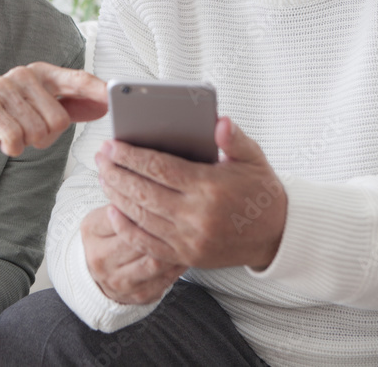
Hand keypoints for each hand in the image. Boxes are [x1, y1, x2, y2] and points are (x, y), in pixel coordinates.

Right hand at [0, 62, 107, 156]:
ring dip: (28, 142)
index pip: (77, 80)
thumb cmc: (16, 112)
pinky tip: (5, 140)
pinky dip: (12, 148)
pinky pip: (14, 138)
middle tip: (31, 131)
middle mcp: (25, 74)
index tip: (114, 97)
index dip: (97, 89)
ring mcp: (3, 86)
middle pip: (59, 120)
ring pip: (36, 132)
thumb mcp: (44, 105)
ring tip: (15, 131)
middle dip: (48, 136)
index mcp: (44, 73)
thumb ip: (75, 105)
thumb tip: (104, 106)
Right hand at [81, 206, 185, 304]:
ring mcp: (118, 280)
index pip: (120, 213)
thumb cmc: (107, 237)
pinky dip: (178, 266)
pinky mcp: (137, 295)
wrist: (96, 276)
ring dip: (174, 248)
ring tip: (189, 234)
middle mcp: (101, 258)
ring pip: (153, 262)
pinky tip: (187, 253)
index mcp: (91, 230)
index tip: (163, 196)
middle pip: (137, 239)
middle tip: (184, 214)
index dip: (143, 205)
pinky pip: (164, 280)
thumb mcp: (105, 215)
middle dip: (161, 226)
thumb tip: (149, 180)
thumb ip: (123, 200)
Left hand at [95, 117, 286, 270]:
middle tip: (100, 157)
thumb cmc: (260, 191)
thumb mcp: (253, 158)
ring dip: (116, 195)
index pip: (159, 167)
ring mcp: (190, 238)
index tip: (112, 144)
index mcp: (210, 186)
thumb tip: (218, 121)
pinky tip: (113, 210)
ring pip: (140, 215)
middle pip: (143, 191)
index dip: (130, 155)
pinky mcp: (186, 255)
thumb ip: (233, 139)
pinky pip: (147, 242)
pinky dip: (126, 227)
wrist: (277, 236)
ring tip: (103, 177)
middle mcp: (197, 215)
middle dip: (116, 172)